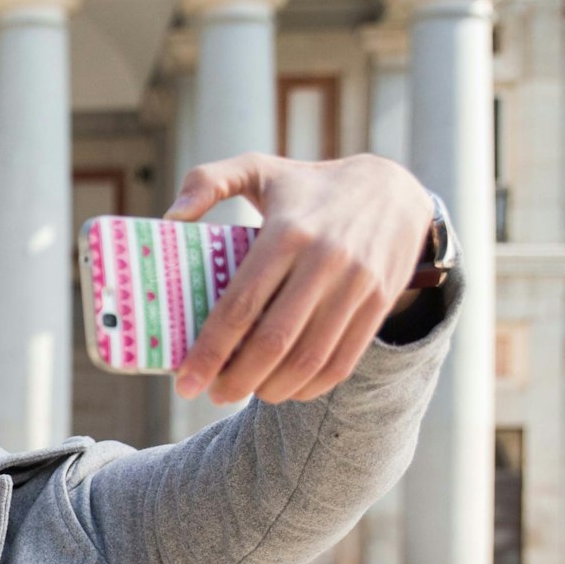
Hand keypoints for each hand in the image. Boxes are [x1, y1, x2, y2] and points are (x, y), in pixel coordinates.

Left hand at [165, 152, 433, 405]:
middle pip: (273, 340)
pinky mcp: (378, 302)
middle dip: (236, 379)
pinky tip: (285, 390)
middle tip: (209, 394)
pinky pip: (342, 360)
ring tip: (242, 393)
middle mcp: (324, 260)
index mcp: (287, 232)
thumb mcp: (259, 168)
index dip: (209, 350)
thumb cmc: (309, 187)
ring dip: (271, 388)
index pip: (241, 305)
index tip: (184, 380)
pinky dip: (310, 386)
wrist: (395, 190)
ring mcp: (357, 284)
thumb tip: (170, 218)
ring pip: (309, 358)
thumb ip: (208, 181)